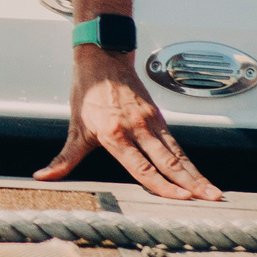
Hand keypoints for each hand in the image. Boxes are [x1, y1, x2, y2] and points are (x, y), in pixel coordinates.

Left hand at [35, 47, 222, 200]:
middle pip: (168, 161)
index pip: (142, 167)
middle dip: (191, 183)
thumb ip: (64, 158)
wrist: (101, 57)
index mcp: (114, 133)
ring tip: (214, 192)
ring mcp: (150, 121)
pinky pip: (176, 143)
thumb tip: (43, 177)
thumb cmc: (87, 92)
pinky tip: (199, 174)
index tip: (182, 198)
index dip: (162, 185)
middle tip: (211, 199)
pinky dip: (189, 160)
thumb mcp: (75, 128)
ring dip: (196, 174)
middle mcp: (136, 127)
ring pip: (177, 153)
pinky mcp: (157, 115)